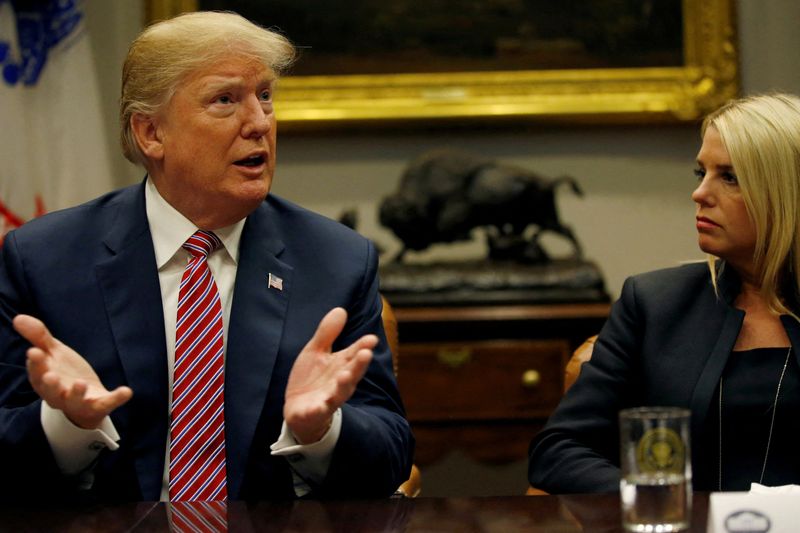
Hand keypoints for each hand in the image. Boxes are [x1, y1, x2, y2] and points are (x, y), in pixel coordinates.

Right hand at [13, 314, 132, 429]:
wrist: (83, 401)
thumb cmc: (63, 374)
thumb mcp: (53, 354)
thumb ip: (39, 337)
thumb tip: (18, 318)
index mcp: (45, 380)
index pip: (37, 373)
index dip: (36, 364)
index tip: (34, 351)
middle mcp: (59, 394)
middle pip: (51, 391)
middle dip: (50, 384)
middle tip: (51, 375)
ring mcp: (79, 402)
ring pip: (76, 401)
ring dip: (78, 393)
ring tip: (81, 383)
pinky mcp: (98, 406)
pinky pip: (107, 404)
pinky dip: (116, 398)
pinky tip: (127, 391)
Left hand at [284, 308, 375, 443]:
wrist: (300, 411)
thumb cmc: (313, 379)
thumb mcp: (316, 352)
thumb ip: (327, 333)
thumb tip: (341, 309)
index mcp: (341, 365)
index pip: (355, 354)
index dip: (363, 346)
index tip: (372, 339)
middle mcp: (340, 382)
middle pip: (352, 373)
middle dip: (359, 364)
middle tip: (366, 354)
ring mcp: (329, 398)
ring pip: (340, 392)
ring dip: (344, 385)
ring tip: (345, 376)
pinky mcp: (315, 412)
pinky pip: (319, 411)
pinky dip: (320, 409)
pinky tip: (320, 405)